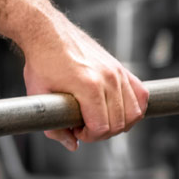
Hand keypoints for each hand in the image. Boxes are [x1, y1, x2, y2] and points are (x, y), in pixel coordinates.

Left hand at [20, 16, 148, 150]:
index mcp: (87, 86)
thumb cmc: (41, 62)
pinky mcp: (120, 68)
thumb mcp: (38, 95)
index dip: (89, 136)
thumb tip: (72, 145)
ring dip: (119, 123)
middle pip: (119, 123)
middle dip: (101, 132)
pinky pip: (140, 95)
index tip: (76, 130)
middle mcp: (107, 78)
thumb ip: (54, 126)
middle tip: (84, 126)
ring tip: (98, 118)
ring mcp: (116, 72)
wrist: (46, 33)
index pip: (101, 127)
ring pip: (133, 112)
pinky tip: (115, 110)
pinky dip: (132, 108)